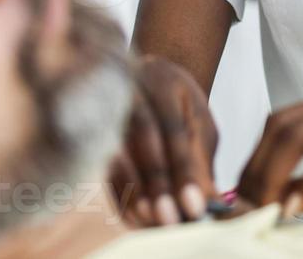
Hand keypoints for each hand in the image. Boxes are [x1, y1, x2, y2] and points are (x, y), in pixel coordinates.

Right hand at [107, 54, 219, 225]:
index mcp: (161, 78)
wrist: (146, 79)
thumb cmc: (178, 105)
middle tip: (172, 221)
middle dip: (158, 184)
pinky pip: (104, 165)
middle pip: (142, 138)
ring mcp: (104, 104)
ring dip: (135, 193)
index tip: (196, 208)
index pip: (173, 128)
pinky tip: (134, 218)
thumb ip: (201, 160)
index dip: (184, 171)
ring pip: (118, 151)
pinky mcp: (91, 129)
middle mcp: (128, 86)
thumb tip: (211, 204)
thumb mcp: (198, 124)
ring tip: (153, 222)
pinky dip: (120, 194)